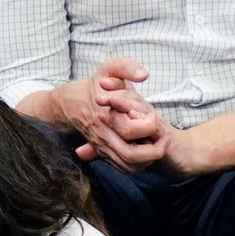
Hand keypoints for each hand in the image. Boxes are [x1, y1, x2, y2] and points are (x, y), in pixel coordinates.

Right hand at [53, 58, 166, 173]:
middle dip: (153, 151)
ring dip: (147, 161)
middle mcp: (103, 136)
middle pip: (131, 155)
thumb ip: (126, 68)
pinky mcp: (103, 153)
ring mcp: (102, 147)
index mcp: (106, 116)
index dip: (149, 127)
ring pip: (127, 165)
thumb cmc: (93, 85)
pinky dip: (137, 165)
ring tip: (157, 147)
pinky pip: (123, 168)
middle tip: (165, 139)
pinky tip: (146, 153)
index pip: (131, 130)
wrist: (69, 104)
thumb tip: (143, 75)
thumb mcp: (109, 68)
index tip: (157, 118)